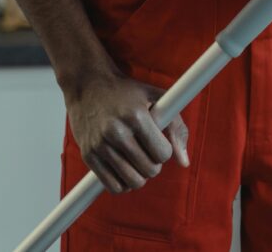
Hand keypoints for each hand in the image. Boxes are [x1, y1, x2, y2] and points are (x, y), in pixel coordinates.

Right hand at [65, 72, 189, 193]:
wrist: (87, 85)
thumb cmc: (126, 92)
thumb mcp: (156, 98)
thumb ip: (176, 127)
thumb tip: (184, 162)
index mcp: (136, 116)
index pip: (163, 154)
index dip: (165, 151)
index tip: (158, 142)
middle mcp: (117, 131)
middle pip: (150, 170)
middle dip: (154, 164)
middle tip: (147, 151)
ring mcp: (100, 145)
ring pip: (133, 182)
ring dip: (140, 176)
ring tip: (137, 161)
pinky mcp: (88, 155)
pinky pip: (113, 186)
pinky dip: (123, 184)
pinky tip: (124, 170)